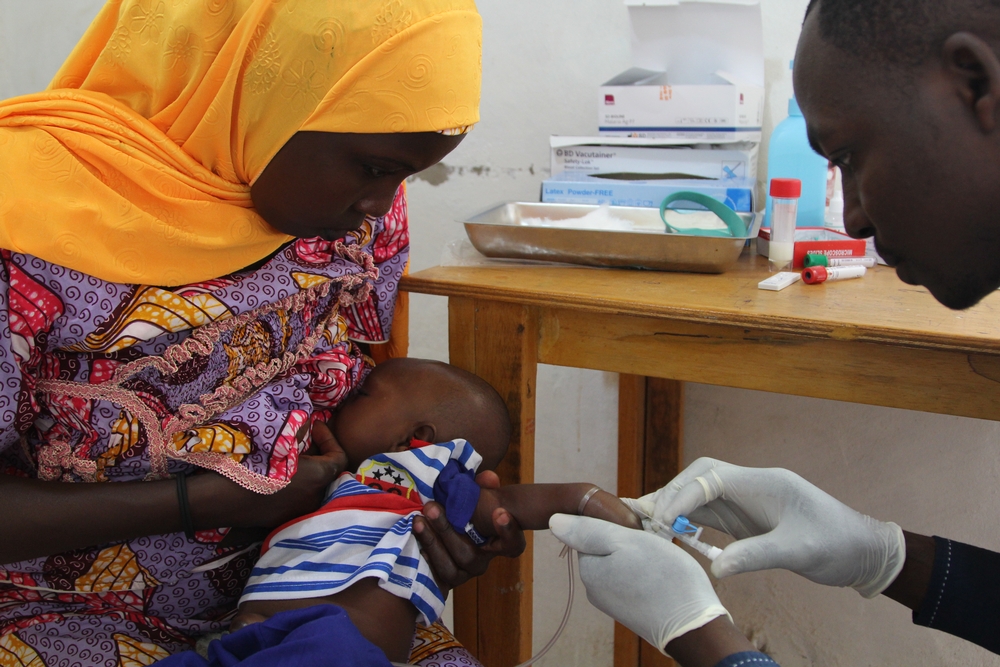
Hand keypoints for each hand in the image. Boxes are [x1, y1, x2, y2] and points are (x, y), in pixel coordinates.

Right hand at [193, 421, 347, 529]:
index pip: (340, 458)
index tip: (314, 426)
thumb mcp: (280, 442)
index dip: (330, 438)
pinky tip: (279, 474)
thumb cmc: (253, 465)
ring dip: (308, 470)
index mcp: (319, 478)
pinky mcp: (284, 518)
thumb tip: (307, 427)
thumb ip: (300, 434)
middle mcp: (315, 498)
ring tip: (291, 455)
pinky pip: (298, 498)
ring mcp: (300, 511)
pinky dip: (296, 484)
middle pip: (327, 473)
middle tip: (303, 439)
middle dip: (319, 454)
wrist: (223, 497)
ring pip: (314, 487)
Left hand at [413, 470, 525, 594]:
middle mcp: (481, 561)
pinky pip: (435, 576)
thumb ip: (481, 487)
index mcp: (495, 542)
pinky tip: (415, 537)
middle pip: (470, 556)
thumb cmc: (460, 513)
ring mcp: (463, 574)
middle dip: (448, 531)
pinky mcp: (444, 582)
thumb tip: (488, 477)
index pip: (512, 544)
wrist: (437, 532)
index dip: (508, 531)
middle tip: (432, 507)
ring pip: (451, 568)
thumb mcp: (470, 497)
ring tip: (419, 521)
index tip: (500, 512)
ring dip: (433, 543)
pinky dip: (424, 556)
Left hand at [549, 514, 729, 653]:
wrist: (694, 626)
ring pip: (622, 561)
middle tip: (651, 542)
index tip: (635, 527)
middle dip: (627, 539)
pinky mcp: (632, 608)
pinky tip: (662, 575)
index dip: (614, 522)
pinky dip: (647, 571)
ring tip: (660, 559)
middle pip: (606, 547)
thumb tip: (554, 521)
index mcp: (589, 570)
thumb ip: (588, 530)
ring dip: (640, 554)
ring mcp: (614, 601)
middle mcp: (595, 589)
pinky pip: (633, 578)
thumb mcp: (625, 541)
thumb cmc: (663, 578)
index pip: (590, 531)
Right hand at [644, 457, 904, 597]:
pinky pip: (708, 511)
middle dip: (670, 495)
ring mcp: (747, 499)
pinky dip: (687, 519)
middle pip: (698, 478)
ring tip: (647, 523)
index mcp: (763, 483)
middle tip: (645, 519)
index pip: (709, 477)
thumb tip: (716, 568)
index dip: (680, 495)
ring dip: (674, 506)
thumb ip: (756, 555)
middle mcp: (750, 485)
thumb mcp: (799, 552)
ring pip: (699, 493)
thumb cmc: (836, 544)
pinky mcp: (746, 516)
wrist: (863, 549)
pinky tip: (671, 533)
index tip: (661, 520)